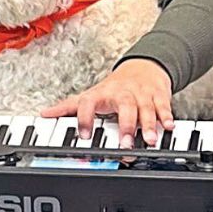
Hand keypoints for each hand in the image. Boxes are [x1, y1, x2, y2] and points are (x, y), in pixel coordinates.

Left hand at [42, 61, 175, 143]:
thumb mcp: (90, 95)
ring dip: (148, 124)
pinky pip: (163, 105)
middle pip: (124, 106)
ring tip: (149, 140)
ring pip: (145, 107)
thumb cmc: (114, 87)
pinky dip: (166, 116)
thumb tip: (44, 115)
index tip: (84, 136)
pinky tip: (168, 127)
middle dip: (126, 125)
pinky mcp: (158, 95)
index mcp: (101, 94)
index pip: (88, 103)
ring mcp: (140, 93)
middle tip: (125, 144)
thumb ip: (68, 107)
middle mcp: (121, 93)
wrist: (143, 67)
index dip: (84, 118)